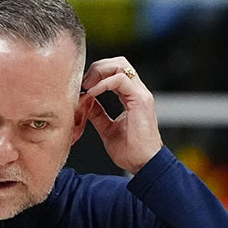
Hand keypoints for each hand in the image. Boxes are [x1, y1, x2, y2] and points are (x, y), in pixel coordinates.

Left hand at [81, 58, 162, 173]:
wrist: (144, 164)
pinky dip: (103, 84)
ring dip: (100, 72)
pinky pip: (120, 80)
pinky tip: (92, 94)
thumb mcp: (107, 129)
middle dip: (98, 68)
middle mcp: (138, 92)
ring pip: (121, 66)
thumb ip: (98, 114)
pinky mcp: (140, 100)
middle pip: (119, 62)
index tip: (82, 86)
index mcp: (133, 97)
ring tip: (87, 86)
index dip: (97, 73)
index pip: (116, 71)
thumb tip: (85, 103)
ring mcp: (141, 95)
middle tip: (83, 83)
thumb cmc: (131, 151)